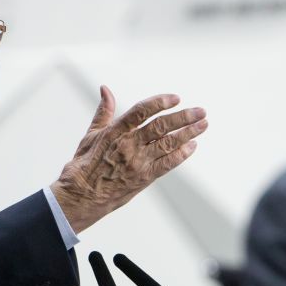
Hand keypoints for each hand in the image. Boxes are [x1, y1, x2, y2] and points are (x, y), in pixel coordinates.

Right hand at [51, 87, 207, 232]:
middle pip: (161, 126)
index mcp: (115, 131)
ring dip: (188, 133)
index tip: (176, 98)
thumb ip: (104, 111)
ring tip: (203, 125)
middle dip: (184, 117)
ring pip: (168, 144)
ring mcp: (137, 162)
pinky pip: (167, 164)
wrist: (82, 196)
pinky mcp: (144, 177)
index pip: (142, 111)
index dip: (160, 102)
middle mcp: (128, 145)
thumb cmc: (84, 164)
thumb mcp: (92, 134)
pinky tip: (192, 146)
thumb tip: (105, 89)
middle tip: (201, 111)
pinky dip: (181, 154)